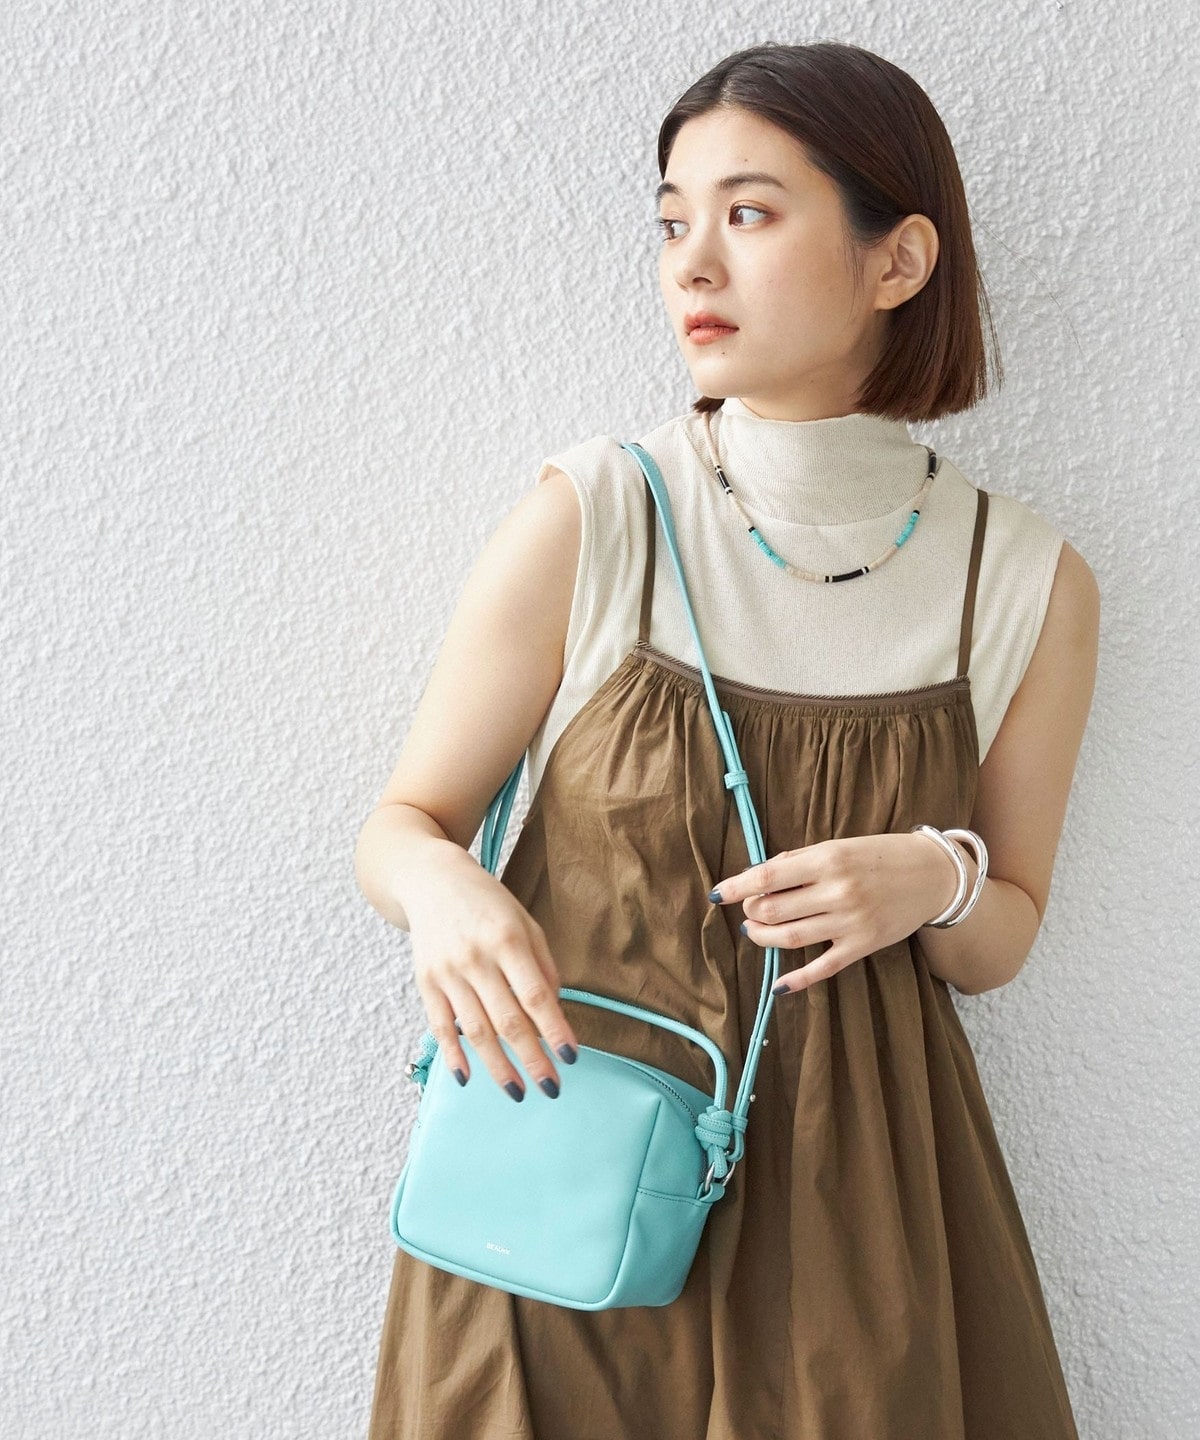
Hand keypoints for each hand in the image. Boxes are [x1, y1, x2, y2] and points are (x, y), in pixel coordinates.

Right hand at [404, 846, 579, 1099]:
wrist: (430, 879)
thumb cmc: (487, 902)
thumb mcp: (524, 921)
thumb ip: (543, 965)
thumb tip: (555, 1012)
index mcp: (507, 939)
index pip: (535, 995)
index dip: (554, 1029)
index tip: (571, 1057)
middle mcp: (475, 957)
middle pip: (507, 1020)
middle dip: (531, 1058)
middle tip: (551, 1087)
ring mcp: (447, 972)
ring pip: (475, 1030)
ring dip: (497, 1066)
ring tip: (517, 1091)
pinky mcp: (425, 982)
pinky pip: (440, 1025)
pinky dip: (453, 1054)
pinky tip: (467, 1078)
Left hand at [709, 833, 961, 993]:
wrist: (931, 875)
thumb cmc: (879, 855)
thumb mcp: (838, 845)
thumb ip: (799, 860)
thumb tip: (759, 876)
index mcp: (828, 860)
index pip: (768, 877)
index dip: (737, 887)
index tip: (718, 893)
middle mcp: (837, 891)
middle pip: (773, 910)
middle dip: (750, 912)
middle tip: (747, 910)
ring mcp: (850, 922)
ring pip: (790, 938)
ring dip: (762, 938)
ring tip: (753, 931)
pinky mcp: (862, 946)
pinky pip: (823, 968)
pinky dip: (798, 980)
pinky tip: (778, 986)